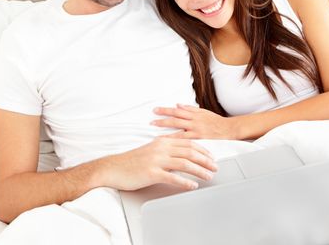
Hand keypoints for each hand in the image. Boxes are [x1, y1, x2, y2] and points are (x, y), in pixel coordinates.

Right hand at [98, 137, 217, 190]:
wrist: (114, 168)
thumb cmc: (132, 161)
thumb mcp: (151, 150)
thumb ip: (166, 150)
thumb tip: (181, 154)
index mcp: (162, 142)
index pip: (188, 143)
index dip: (202, 150)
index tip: (211, 156)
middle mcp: (161, 148)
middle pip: (190, 152)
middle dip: (205, 159)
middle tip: (215, 166)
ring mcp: (157, 160)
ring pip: (185, 163)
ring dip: (200, 170)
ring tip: (208, 176)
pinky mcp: (152, 173)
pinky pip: (173, 177)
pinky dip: (185, 182)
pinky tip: (193, 186)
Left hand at [151, 104, 236, 139]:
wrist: (229, 128)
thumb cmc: (216, 121)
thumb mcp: (203, 112)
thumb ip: (190, 109)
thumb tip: (178, 104)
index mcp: (194, 113)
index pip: (177, 110)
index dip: (165, 110)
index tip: (155, 110)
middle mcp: (193, 120)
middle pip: (175, 117)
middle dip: (162, 118)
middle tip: (151, 120)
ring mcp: (196, 129)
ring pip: (178, 127)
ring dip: (166, 127)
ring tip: (155, 129)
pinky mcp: (199, 137)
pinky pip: (185, 138)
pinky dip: (175, 139)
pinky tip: (168, 142)